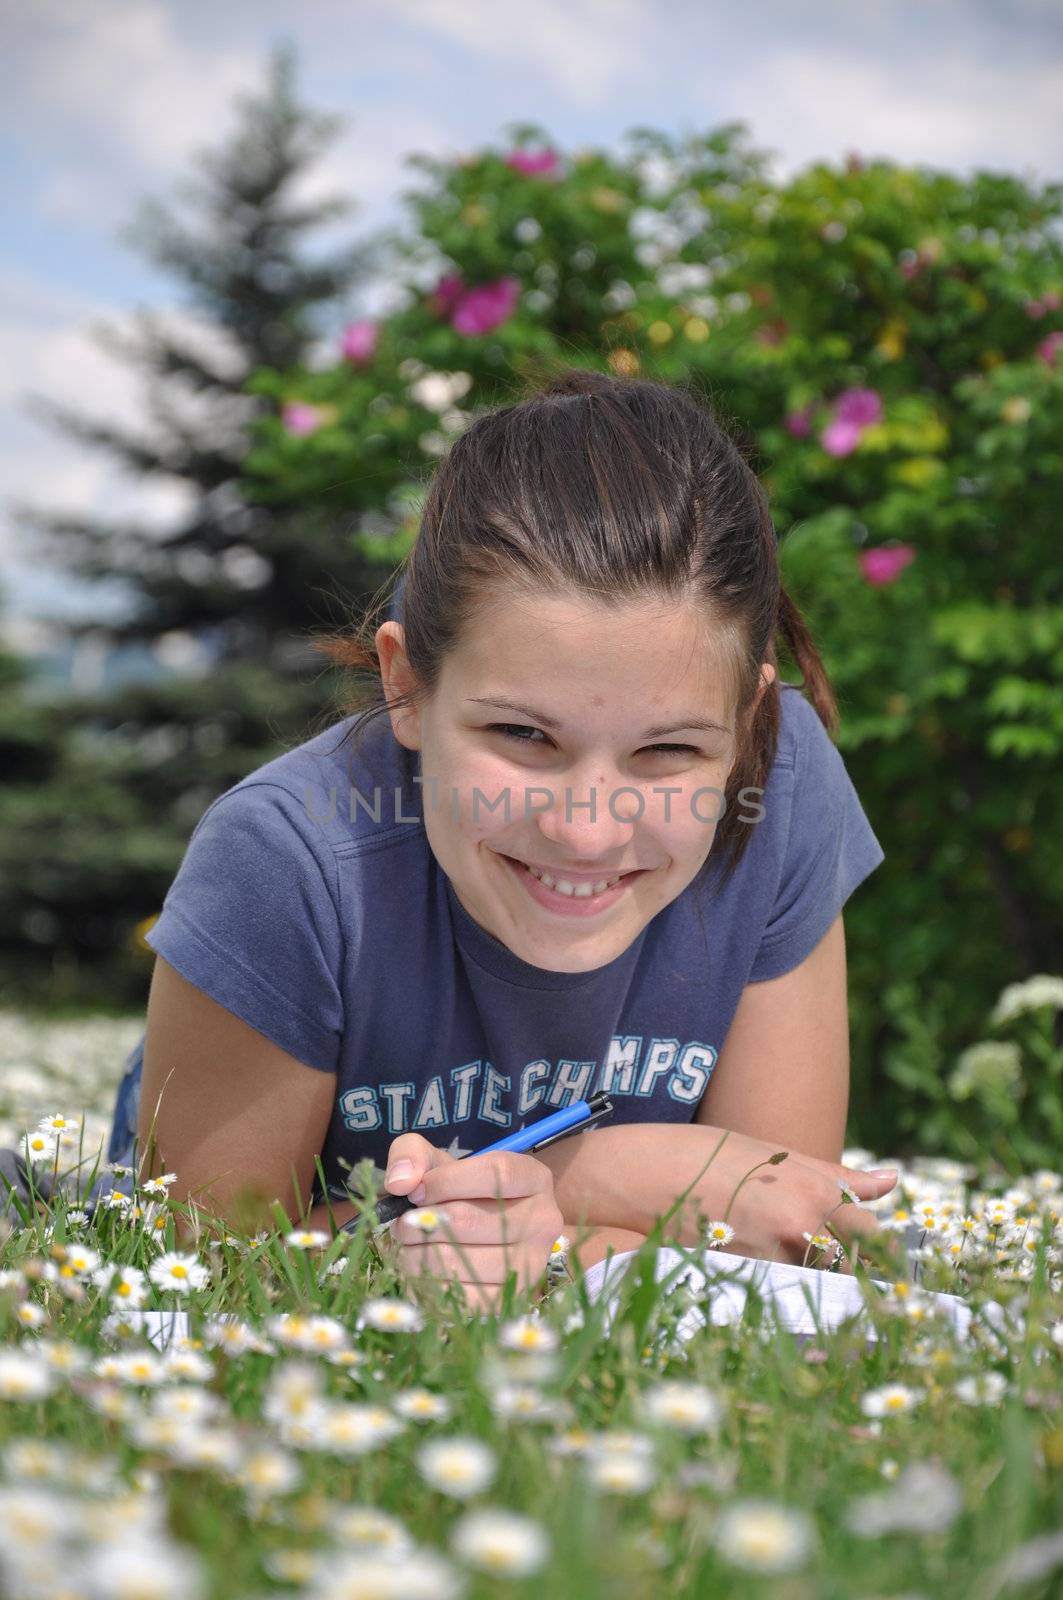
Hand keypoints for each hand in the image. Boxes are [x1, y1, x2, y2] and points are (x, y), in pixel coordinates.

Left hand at [380, 1134, 565, 1313]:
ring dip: (416, 1254)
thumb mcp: (438, 1162)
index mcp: (534, 1178)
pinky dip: (425, 1284)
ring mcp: (530, 1265)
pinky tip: (418, 1271)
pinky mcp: (509, 1300)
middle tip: (403, 1224)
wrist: (477, 1238)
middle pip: (470, 1220)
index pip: (496, 1173)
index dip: (447, 1181)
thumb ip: (412, 1153)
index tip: (416, 1192)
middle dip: (422, 1222)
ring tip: (408, 1246)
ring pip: (458, 1259)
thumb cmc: (458, 1193)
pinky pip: (458, 1295)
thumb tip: (400, 1182)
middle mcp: (543, 1221)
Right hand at [682, 1128, 901, 1274]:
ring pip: (817, 1285)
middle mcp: (801, 1230)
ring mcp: (772, 1261)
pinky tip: (767, 1276)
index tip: (887, 1260)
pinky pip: (783, 1296)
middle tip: (844, 1271)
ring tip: (790, 1264)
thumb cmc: (713, 1155)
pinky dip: (783, 1291)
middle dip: (853, 1271)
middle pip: (852, 1268)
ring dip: (816, 1281)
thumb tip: (894, 1180)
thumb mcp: (778, 1155)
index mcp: (814, 1191)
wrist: (645, 1177)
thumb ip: (839, 1176)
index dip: (881, 1249)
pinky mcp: (746, 1285)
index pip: (871, 1234)